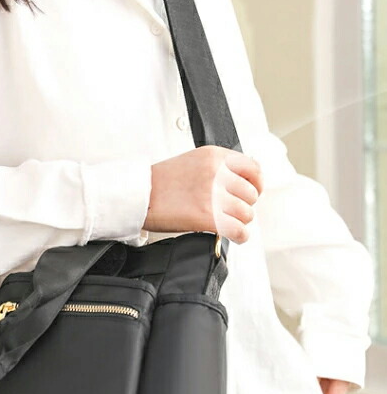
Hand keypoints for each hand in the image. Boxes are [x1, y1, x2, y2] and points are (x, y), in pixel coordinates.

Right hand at [145, 145, 263, 243]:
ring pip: (246, 214)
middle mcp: (217, 174)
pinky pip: (239, 230)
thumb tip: (238, 184)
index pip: (253, 169)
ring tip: (228, 223)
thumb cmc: (159, 183)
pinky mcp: (208, 218)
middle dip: (243, 205)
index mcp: (215, 157)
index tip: (251, 192)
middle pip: (251, 195)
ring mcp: (214, 196)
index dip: (255, 184)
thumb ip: (217, 169)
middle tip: (231, 211)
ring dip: (239, 221)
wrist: (139, 196)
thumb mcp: (193, 162)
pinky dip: (240, 236)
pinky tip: (233, 236)